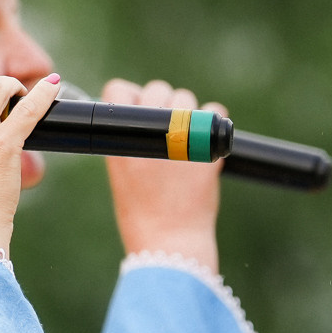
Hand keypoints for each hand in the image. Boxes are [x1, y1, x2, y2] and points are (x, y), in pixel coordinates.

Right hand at [102, 78, 225, 271]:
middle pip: (157, 88)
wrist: (170, 244)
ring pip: (186, 98)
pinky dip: (212, 122)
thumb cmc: (144, 217)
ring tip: (187, 139)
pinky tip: (205, 140)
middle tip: (168, 128)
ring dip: (188, 111)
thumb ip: (132, 145)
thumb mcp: (122, 178)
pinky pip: (214, 111)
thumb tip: (150, 117)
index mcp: (120, 141)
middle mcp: (147, 133)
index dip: (130, 98)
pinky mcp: (206, 146)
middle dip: (163, 102)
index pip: (117, 90)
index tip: (140, 111)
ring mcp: (178, 137)